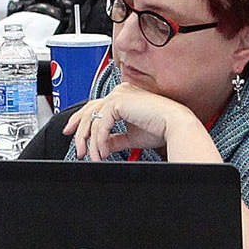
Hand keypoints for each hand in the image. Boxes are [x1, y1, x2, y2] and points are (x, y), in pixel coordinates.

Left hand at [67, 82, 205, 161]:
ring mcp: (118, 95)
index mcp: (123, 96)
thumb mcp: (131, 136)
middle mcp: (119, 92)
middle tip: (78, 149)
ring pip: (92, 118)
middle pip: (89, 111)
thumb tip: (102, 146)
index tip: (74, 135)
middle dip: (79, 131)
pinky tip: (102, 152)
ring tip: (93, 156)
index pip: (96, 107)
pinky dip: (99, 141)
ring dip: (90, 141)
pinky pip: (101, 124)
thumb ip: (114, 139)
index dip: (81, 121)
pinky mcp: (118, 101)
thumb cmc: (160, 128)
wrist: (174, 126)